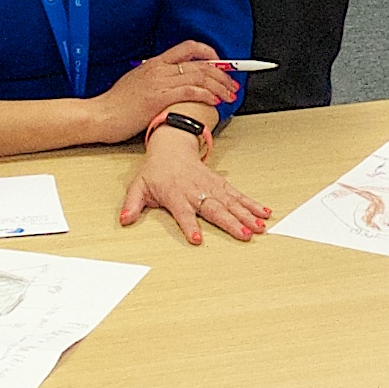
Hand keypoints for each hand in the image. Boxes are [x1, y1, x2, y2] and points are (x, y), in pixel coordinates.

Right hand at [92, 43, 241, 143]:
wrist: (100, 115)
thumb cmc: (116, 105)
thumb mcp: (137, 83)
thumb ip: (156, 79)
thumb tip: (173, 82)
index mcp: (154, 63)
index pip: (188, 47)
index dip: (210, 53)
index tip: (221, 64)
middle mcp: (159, 68)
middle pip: (199, 63)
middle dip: (222, 73)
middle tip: (232, 84)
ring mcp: (159, 82)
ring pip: (199, 76)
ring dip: (219, 85)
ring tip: (229, 95)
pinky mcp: (158, 97)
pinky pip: (189, 91)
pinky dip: (206, 94)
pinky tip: (215, 100)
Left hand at [119, 130, 270, 245]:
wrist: (171, 148)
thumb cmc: (155, 172)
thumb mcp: (138, 186)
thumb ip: (132, 205)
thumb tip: (125, 220)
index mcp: (175, 194)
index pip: (183, 212)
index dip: (189, 226)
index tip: (197, 239)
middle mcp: (195, 191)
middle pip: (214, 209)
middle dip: (230, 222)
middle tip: (244, 235)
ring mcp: (210, 187)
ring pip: (231, 202)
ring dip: (246, 215)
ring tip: (259, 227)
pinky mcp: (220, 184)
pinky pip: (238, 195)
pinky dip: (252, 204)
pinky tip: (264, 212)